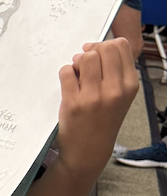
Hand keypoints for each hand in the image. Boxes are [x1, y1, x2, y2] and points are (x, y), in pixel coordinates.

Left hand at [56, 37, 137, 174]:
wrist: (89, 151)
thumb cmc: (103, 120)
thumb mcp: (120, 96)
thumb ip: (114, 72)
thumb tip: (93, 47)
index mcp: (129, 85)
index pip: (121, 46)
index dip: (105, 44)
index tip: (96, 53)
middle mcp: (115, 90)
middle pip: (103, 48)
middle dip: (91, 51)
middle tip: (84, 63)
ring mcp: (93, 97)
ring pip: (85, 57)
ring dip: (77, 62)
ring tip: (77, 74)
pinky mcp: (72, 102)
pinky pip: (66, 71)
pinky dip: (65, 73)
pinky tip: (69, 85)